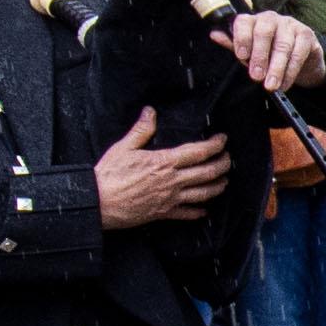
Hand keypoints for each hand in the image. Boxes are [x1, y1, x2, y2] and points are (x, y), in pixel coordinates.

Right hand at [90, 109, 226, 227]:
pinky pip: (187, 213)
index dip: (215, 145)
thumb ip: (141, 130)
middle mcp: (172, 181)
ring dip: (218, 186)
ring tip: (224, 181)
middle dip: (223, 165)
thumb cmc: (108, 175)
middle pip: (207, 172)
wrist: (97, 202)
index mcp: (164, 162)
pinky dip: (199, 212)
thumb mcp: (123, 148)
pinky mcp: (163, 213)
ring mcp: (170, 198)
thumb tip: (150, 112)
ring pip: (204, 193)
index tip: (222, 140)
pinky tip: (204, 210)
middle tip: (228, 159)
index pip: (198, 152)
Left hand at [218, 11, 325, 93]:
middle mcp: (271, 18)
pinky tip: (285, 83)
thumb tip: (214, 34)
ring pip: (283, 45)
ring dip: (277, 68)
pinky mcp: (307, 35)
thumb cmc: (270, 52)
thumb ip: (234, 44)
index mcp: (253, 20)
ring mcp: (290, 25)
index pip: (244, 22)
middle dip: (260, 56)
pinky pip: (298, 53)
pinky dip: (291, 71)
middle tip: (256, 76)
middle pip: (263, 33)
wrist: (301, 56)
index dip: (242, 38)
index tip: (241, 56)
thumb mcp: (249, 51)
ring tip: (271, 85)